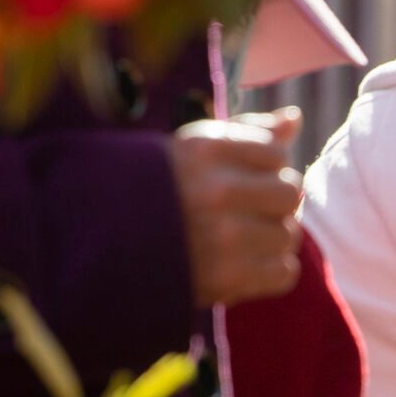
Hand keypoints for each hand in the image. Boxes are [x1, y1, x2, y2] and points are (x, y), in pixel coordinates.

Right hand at [171, 107, 302, 306]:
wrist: (101, 248)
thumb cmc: (155, 192)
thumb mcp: (192, 150)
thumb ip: (248, 133)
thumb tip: (294, 117)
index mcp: (204, 150)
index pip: (276, 153)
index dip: (266, 168)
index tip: (240, 180)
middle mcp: (217, 190)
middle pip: (289, 193)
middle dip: (274, 203)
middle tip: (247, 212)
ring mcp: (224, 237)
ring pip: (288, 234)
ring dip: (272, 239)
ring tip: (241, 240)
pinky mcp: (227, 279)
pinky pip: (285, 273)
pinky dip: (271, 271)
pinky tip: (244, 264)